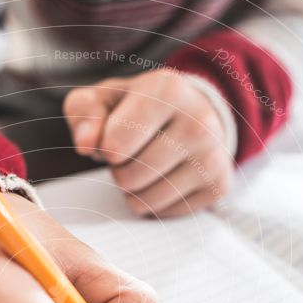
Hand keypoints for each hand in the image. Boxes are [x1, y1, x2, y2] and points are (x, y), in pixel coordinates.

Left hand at [64, 68, 233, 216]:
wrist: (192, 113)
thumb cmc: (139, 107)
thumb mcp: (104, 98)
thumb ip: (83, 112)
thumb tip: (86, 145)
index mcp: (168, 89)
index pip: (113, 146)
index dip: (104, 147)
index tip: (116, 134)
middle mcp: (198, 122)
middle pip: (128, 177)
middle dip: (118, 170)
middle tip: (132, 152)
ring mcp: (213, 157)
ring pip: (144, 201)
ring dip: (133, 190)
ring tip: (145, 165)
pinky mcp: (219, 186)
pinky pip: (163, 213)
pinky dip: (154, 202)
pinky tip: (164, 177)